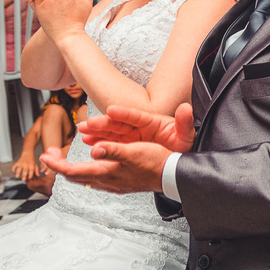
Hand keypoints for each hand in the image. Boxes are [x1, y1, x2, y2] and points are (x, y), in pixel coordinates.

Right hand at [12, 153, 41, 180]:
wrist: (28, 154)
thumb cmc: (32, 161)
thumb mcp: (35, 165)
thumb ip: (36, 170)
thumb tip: (38, 175)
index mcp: (31, 165)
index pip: (31, 170)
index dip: (30, 174)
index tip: (29, 178)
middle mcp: (26, 164)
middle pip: (25, 170)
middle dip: (24, 175)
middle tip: (23, 180)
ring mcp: (21, 163)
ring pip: (19, 168)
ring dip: (17, 172)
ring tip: (16, 176)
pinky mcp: (18, 162)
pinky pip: (14, 165)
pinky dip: (13, 168)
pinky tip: (12, 172)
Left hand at [40, 142, 170, 193]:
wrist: (172, 176)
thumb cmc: (155, 163)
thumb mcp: (134, 152)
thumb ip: (113, 151)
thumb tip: (94, 149)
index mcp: (106, 173)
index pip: (72, 171)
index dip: (56, 164)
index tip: (45, 155)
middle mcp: (106, 181)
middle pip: (74, 176)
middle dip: (60, 165)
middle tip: (52, 153)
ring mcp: (113, 184)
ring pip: (84, 179)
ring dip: (72, 168)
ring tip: (65, 158)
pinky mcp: (119, 183)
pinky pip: (95, 178)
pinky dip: (85, 170)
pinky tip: (92, 163)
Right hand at [77, 103, 195, 152]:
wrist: (178, 160)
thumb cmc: (181, 144)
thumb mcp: (185, 135)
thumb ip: (184, 122)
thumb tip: (187, 108)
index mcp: (153, 122)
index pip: (137, 116)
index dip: (124, 113)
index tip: (112, 110)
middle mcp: (140, 128)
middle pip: (119, 123)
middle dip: (104, 123)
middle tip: (89, 122)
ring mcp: (132, 137)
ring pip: (112, 132)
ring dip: (97, 131)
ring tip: (83, 130)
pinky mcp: (127, 146)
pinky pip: (111, 143)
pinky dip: (100, 141)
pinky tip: (89, 141)